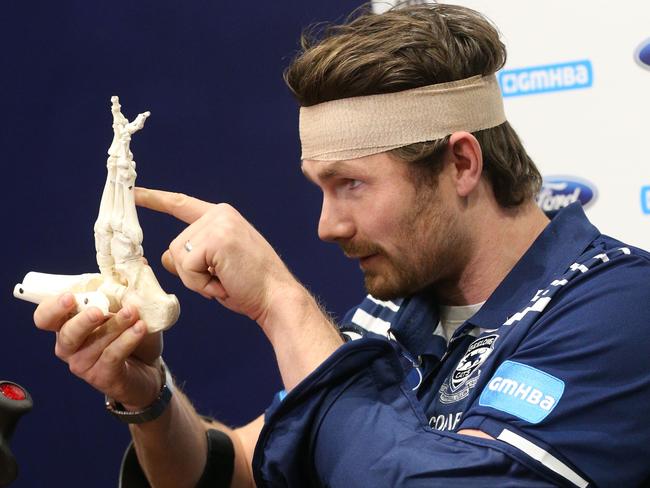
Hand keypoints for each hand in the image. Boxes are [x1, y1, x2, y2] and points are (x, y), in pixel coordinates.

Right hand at [33, 293, 162, 408]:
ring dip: (115, 325)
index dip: (53, 307)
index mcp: (67, 324)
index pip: (45, 317)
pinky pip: (112, 356)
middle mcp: (69, 346)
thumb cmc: (128, 333)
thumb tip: (124, 279)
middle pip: (66, 334)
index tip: (70, 297)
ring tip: (132, 313)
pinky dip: (127, 340)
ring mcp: (83, 364)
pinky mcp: (102, 377)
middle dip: (82, 321)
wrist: (148, 366)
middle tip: (99, 311)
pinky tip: (140, 328)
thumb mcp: (121, 309)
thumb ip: (116, 296)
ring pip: (94, 343)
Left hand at [135, 188, 299, 324]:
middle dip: (191, 272)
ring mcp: (219, 224)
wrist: (276, 297)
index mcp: (222, 217)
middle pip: (175, 245)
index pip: (181, 204)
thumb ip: (191, 256)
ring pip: (178, 256)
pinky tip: (223, 284)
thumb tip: (165, 256)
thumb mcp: (215, 268)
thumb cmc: (250, 286)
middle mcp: (220, 214)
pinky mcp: (216, 239)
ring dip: (196, 279)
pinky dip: (200, 284)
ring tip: (224, 282)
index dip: (155, 199)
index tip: (133, 192)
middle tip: (221, 280)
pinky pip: (186, 267)